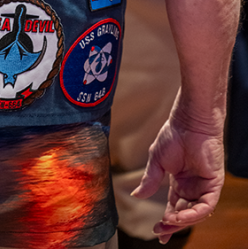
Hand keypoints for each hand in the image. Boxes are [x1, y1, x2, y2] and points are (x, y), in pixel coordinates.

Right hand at [132, 115, 223, 243]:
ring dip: (183, 221)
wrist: (187, 121)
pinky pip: (206, 205)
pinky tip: (181, 216)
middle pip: (185, 213)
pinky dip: (194, 213)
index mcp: (180, 182)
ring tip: (168, 222)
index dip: (167, 221)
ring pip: (197, 213)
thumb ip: (149, 180)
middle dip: (173, 225)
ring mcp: (204, 186)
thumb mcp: (156, 160)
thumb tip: (137, 195)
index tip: (157, 231)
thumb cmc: (174, 134)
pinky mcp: (214, 183)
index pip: (175, 207)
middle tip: (160, 231)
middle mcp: (193, 187)